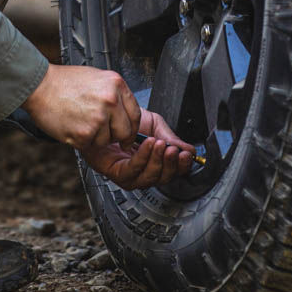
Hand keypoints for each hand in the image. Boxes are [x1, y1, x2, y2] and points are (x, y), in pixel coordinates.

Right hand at [21, 63, 140, 148]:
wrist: (39, 86)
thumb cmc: (63, 82)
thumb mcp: (97, 78)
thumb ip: (114, 94)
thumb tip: (125, 114)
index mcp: (116, 84)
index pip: (135, 114)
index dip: (131, 127)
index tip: (127, 133)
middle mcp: (111, 100)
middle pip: (125, 131)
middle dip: (115, 135)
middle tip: (101, 132)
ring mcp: (98, 118)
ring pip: (107, 140)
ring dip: (95, 137)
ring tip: (80, 121)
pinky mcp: (85, 133)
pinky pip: (90, 145)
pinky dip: (81, 140)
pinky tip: (72, 125)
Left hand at [78, 110, 195, 189]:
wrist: (102, 112)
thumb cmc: (122, 118)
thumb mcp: (153, 124)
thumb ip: (171, 138)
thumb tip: (189, 150)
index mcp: (153, 160)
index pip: (172, 171)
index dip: (182, 166)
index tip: (186, 155)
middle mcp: (141, 170)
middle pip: (162, 179)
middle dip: (171, 165)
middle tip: (174, 150)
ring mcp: (128, 174)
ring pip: (148, 179)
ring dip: (157, 161)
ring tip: (161, 145)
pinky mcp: (114, 172)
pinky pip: (132, 171)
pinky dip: (143, 158)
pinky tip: (147, 144)